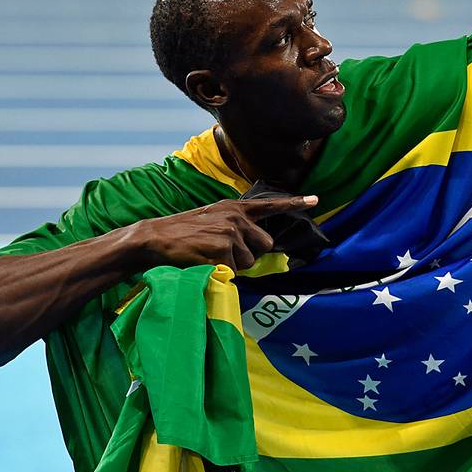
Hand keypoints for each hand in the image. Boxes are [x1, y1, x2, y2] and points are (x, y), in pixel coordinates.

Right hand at [129, 195, 318, 270]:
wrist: (155, 238)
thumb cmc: (184, 233)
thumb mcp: (213, 220)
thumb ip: (237, 228)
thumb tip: (257, 250)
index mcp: (235, 208)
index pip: (270, 205)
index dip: (295, 203)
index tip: (316, 199)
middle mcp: (236, 217)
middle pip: (265, 245)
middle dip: (251, 254)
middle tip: (224, 253)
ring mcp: (230, 232)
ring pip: (249, 262)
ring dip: (234, 265)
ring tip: (209, 256)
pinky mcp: (221, 249)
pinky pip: (233, 271)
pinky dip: (221, 272)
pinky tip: (203, 261)